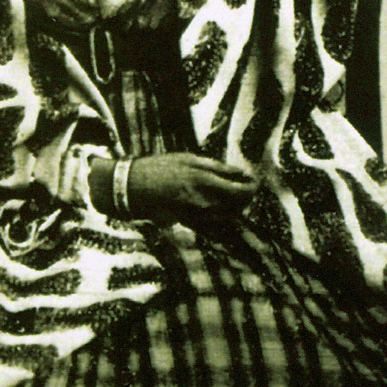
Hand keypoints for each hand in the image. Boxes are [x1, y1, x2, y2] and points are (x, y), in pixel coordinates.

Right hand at [112, 153, 256, 225]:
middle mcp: (204, 202)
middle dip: (246, 197)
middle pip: (239, 205)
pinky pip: (215, 227)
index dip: (253, 186)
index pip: (242, 190)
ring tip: (230, 194)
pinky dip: (222, 219)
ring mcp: (197, 216)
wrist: (132, 188)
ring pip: (229, 217)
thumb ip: (216, 167)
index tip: (254, 181)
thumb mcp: (188, 159)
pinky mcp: (190, 224)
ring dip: (235, 207)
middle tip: (243, 186)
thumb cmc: (159, 168)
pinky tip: (218, 208)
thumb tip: (238, 173)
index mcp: (205, 181)